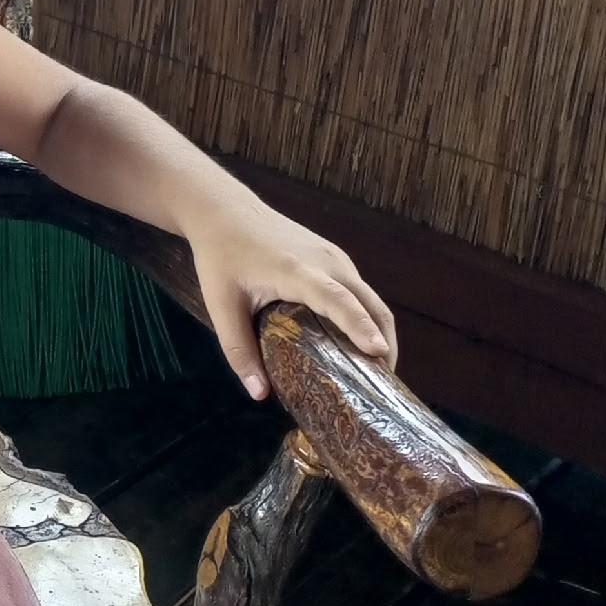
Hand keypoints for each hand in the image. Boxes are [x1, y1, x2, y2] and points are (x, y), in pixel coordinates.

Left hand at [184, 200, 397, 401]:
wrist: (224, 211)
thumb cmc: (221, 256)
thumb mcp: (222, 306)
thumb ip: (239, 349)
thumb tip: (259, 394)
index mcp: (298, 271)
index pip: (338, 300)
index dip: (360, 326)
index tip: (379, 353)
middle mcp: (326, 261)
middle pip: (370, 304)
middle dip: (384, 343)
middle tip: (384, 386)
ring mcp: (334, 257)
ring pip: (371, 298)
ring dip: (380, 331)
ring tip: (375, 372)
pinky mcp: (334, 257)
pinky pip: (361, 290)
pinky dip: (369, 317)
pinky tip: (359, 342)